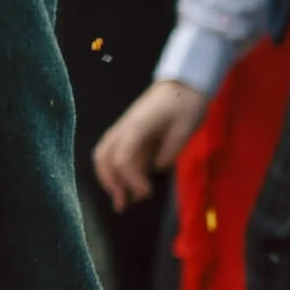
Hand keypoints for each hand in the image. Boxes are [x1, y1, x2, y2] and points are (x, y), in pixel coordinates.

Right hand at [92, 80, 208, 209]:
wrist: (183, 85)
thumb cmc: (185, 105)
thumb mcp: (185, 128)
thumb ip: (169, 151)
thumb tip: (156, 168)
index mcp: (136, 128)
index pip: (122, 159)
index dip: (131, 180)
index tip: (146, 194)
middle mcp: (123, 130)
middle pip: (104, 158)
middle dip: (111, 183)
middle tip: (123, 205)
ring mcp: (123, 130)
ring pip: (104, 156)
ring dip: (109, 179)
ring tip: (122, 200)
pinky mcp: (128, 133)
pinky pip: (114, 154)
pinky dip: (118, 172)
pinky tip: (129, 186)